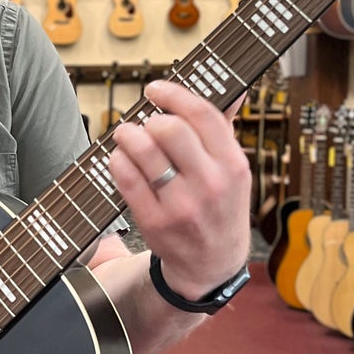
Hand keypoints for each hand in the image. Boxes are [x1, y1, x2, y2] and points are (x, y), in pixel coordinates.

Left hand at [107, 79, 251, 298]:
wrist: (212, 264)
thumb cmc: (219, 206)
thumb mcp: (232, 170)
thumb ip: (225, 128)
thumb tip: (235, 89)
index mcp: (233, 165)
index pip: (202, 115)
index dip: (174, 95)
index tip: (155, 89)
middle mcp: (210, 185)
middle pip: (169, 129)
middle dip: (150, 119)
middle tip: (144, 123)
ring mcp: (181, 205)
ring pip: (143, 151)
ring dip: (127, 135)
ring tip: (126, 135)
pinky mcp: (154, 222)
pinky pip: (126, 178)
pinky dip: (118, 161)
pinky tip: (121, 158)